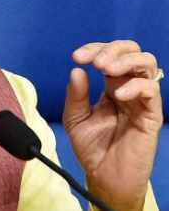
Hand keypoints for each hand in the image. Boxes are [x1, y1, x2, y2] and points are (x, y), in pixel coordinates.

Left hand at [63, 40, 162, 210]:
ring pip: (147, 63)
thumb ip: (76, 95)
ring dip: (125, 59)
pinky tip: (117, 94)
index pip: (109, 54)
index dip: (94, 49)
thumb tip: (77, 70)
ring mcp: (141, 100)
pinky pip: (151, 90)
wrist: (103, 177)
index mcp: (110, 85)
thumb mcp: (75, 118)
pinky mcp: (151, 115)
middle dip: (112, 48)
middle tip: (94, 61)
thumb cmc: (91, 148)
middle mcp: (128, 88)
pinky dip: (134, 85)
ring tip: (105, 68)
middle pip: (132, 51)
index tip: (76, 57)